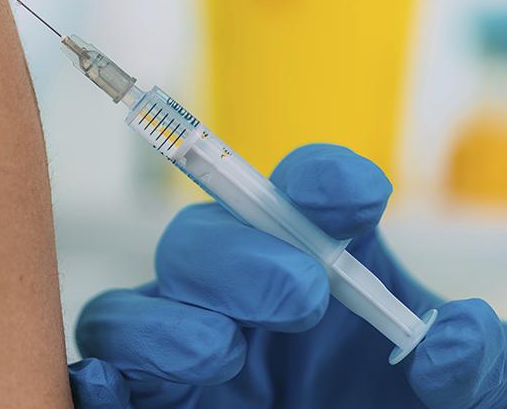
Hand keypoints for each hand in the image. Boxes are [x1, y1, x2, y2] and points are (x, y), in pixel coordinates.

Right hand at [71, 144, 506, 407]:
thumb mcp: (464, 401)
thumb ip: (471, 365)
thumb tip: (449, 339)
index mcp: (318, 273)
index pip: (301, 196)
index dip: (319, 180)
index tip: (354, 198)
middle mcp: (240, 305)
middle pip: (198, 240)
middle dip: (238, 256)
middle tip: (299, 294)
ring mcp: (184, 356)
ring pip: (128, 310)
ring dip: (163, 320)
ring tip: (218, 351)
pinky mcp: (146, 406)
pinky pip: (95, 379)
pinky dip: (96, 376)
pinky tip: (116, 387)